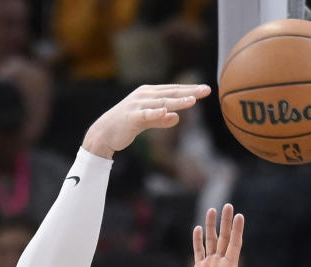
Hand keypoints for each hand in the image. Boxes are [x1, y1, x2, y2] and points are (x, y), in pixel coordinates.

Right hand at [83, 83, 209, 158]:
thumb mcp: (146, 122)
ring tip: (193, 100)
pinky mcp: (132, 117)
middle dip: (190, 91)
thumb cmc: (125, 126)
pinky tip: (167, 112)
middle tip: (207, 90)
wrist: (103, 133)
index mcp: (149, 94)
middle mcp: (145, 95)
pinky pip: (146, 115)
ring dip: (178, 101)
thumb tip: (176, 118)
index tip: (206, 90)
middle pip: (171, 93)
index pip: (173, 90)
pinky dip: (156, 113)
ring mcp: (138, 105)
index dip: (190, 89)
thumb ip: (160, 119)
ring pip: (162, 102)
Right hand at [190, 205, 270, 266]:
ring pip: (210, 242)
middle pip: (223, 238)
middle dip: (225, 222)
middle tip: (228, 205)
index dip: (237, 230)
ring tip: (211, 210)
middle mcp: (221, 264)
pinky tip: (197, 229)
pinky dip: (197, 241)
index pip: (235, 244)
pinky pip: (198, 252)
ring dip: (210, 226)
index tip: (240, 216)